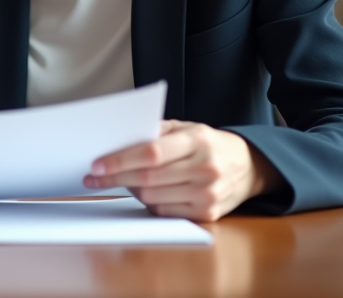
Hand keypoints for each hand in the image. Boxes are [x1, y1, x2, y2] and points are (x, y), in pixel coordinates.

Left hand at [83, 120, 280, 221]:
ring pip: (153, 197)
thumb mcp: (187, 128)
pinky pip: (165, 211)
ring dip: (130, 190)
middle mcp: (205, 168)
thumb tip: (120, 139)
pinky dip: (149, 202)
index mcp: (198, 141)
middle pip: (148, 178)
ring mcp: (208, 194)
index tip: (98, 165)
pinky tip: (143, 192)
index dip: (121, 160)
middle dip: (116, 178)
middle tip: (94, 178)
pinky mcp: (208, 214)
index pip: (151, 153)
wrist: (249, 167)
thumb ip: (156, 131)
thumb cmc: (209, 144)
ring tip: (118, 181)